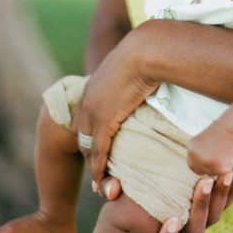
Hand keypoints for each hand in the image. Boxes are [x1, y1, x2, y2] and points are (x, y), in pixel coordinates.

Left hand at [71, 34, 156, 185]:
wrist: (147, 49)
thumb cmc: (150, 54)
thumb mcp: (137, 68)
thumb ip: (136, 80)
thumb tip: (150, 82)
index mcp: (94, 86)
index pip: (86, 120)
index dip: (91, 138)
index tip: (97, 154)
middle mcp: (87, 98)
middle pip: (82, 135)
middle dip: (88, 156)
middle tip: (97, 175)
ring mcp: (93, 109)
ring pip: (87, 146)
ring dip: (93, 166)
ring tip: (100, 183)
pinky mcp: (103, 119)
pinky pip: (97, 150)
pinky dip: (98, 168)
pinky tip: (101, 181)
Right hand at [94, 171, 232, 232]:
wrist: (151, 184)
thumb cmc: (128, 195)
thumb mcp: (117, 194)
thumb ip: (112, 190)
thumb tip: (111, 189)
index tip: (170, 220)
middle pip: (194, 231)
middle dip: (200, 206)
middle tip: (203, 182)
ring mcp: (196, 222)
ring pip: (213, 219)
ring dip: (220, 196)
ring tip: (224, 174)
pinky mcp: (211, 209)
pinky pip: (225, 204)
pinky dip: (232, 191)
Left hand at [187, 123, 232, 176]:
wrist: (232, 127)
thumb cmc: (222, 131)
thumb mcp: (205, 139)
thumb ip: (201, 151)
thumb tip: (203, 163)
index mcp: (192, 148)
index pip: (192, 165)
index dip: (200, 166)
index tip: (209, 164)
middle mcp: (196, 156)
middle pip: (201, 171)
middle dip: (210, 168)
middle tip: (221, 160)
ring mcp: (206, 162)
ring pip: (213, 172)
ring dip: (220, 167)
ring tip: (227, 153)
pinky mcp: (218, 167)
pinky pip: (223, 172)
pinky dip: (228, 167)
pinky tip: (230, 155)